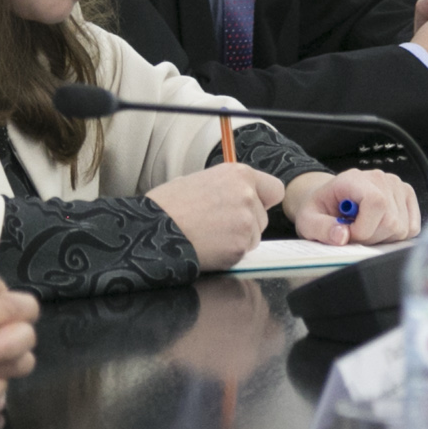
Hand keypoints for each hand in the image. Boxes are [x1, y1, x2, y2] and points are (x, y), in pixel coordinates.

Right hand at [147, 164, 284, 269]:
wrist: (154, 230)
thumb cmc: (169, 205)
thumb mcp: (199, 180)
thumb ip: (227, 187)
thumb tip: (239, 193)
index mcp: (238, 174)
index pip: (274, 189)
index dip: (263, 200)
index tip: (253, 206)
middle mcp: (247, 195)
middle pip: (263, 216)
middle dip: (247, 223)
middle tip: (218, 225)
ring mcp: (246, 222)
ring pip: (254, 236)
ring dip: (238, 239)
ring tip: (210, 235)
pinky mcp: (240, 246)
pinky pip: (242, 253)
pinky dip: (229, 254)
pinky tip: (209, 246)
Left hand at [284, 168, 420, 246]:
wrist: (329, 199)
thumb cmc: (321, 208)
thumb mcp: (308, 220)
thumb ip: (321, 228)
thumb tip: (342, 236)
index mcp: (354, 179)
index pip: (376, 203)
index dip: (365, 228)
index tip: (349, 235)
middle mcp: (380, 179)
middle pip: (391, 221)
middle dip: (371, 238)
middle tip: (354, 233)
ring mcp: (397, 186)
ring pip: (402, 228)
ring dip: (383, 238)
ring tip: (365, 229)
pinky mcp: (407, 197)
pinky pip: (412, 228)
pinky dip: (396, 236)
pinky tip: (378, 228)